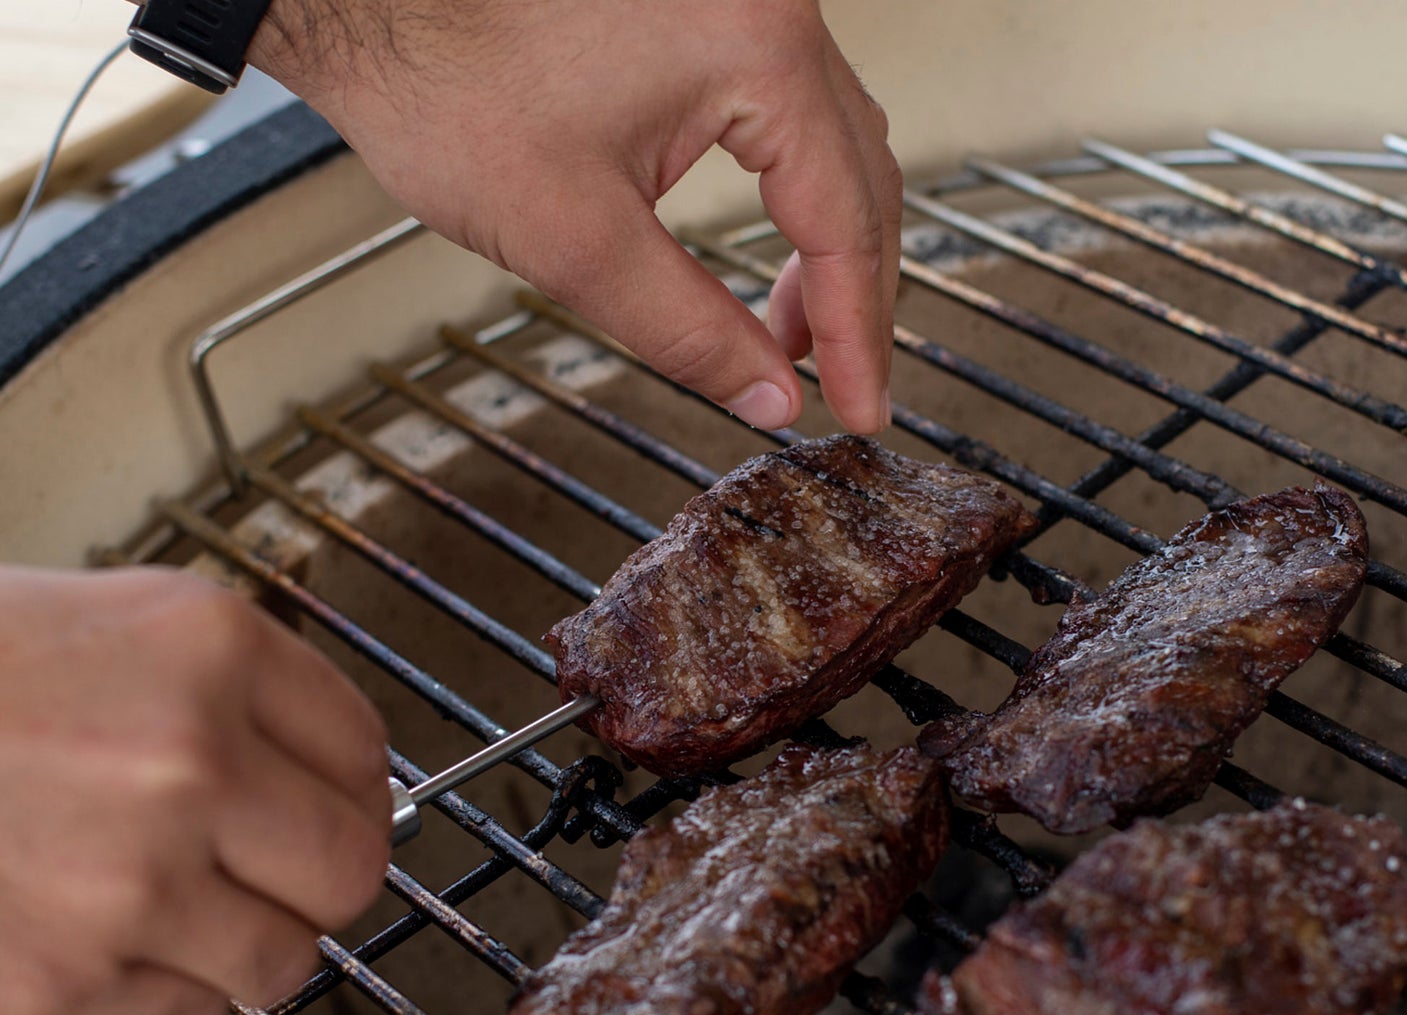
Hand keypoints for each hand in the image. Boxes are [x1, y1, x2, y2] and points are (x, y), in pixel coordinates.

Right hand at [0, 568, 390, 1014]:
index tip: (332, 799)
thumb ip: (235, 690)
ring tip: (188, 904)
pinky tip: (108, 932)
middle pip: (353, 866)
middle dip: (325, 873)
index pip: (365, 751)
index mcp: (208, 649)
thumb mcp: (109, 620)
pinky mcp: (62, 977)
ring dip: (251, 938)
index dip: (353, 785)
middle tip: (284, 867)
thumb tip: (332, 769)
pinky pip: (189, 1010)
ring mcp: (129, 879)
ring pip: (285, 957)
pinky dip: (167, 984)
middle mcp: (189, 761)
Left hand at [249, 0, 899, 434]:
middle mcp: (768, 8)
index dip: (858, 334)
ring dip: (829, 244)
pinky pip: (792, 109)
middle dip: (853, 294)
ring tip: (795, 337)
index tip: (862, 408)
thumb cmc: (446, 86)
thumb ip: (691, 331)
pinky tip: (772, 250)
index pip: (845, 222)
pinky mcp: (708, 8)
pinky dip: (796, 191)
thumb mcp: (578, 240)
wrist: (370, 3)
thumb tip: (770, 399)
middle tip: (839, 383)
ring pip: (837, 140)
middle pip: (863, 176)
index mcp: (755, 52)